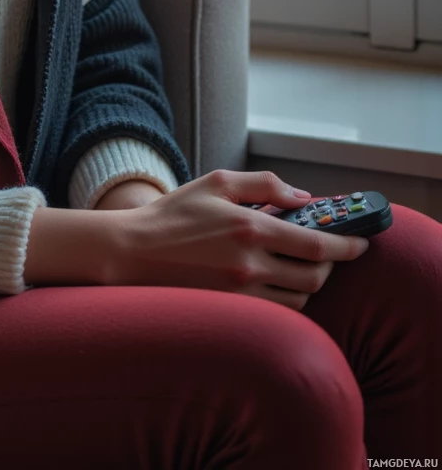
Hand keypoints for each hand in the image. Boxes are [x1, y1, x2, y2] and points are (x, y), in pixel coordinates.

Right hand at [98, 168, 369, 311]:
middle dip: (330, 264)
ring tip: (300, 265)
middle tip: (328, 251)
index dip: (346, 245)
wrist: (132, 253)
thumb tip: (302, 199)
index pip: (316, 243)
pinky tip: (278, 282)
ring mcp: (241, 292)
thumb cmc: (173, 214)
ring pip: (299, 298)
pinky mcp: (231, 310)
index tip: (361, 244)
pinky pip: (276, 311)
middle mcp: (250, 264)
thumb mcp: (216, 182)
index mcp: (250, 227)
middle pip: (314, 276)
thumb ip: (263, 184)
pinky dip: (287, 298)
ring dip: (309, 282)